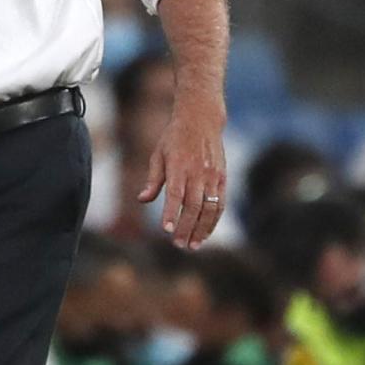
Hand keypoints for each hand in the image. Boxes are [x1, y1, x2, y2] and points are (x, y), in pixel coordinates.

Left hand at [138, 104, 225, 249]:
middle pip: (193, 206)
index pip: (175, 194)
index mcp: (178, 166)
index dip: (171, 213)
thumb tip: (142, 200)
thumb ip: (153, 180)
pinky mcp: (222, 178)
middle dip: (186, 228)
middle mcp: (197, 172)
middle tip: (179, 245)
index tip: (167, 229)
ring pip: (209, 208)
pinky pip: (220, 203)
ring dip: (202, 229)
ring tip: (193, 245)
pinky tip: (206, 233)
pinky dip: (214, 220)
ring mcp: (212, 176)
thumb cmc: (174, 138)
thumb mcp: (158, 155)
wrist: (201, 119)